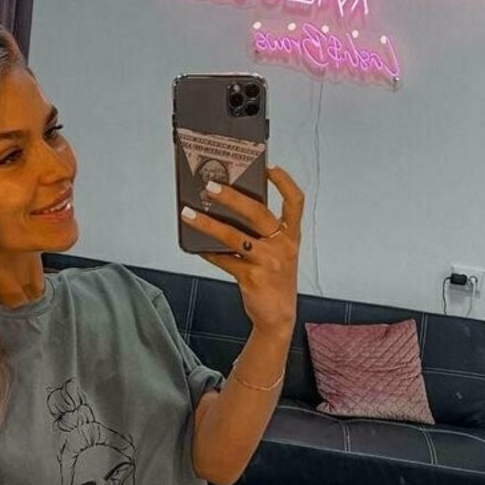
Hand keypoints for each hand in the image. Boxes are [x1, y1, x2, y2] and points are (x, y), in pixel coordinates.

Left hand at [185, 166, 303, 334]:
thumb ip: (263, 233)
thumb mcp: (278, 253)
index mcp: (291, 236)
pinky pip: (224, 259)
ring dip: (208, 224)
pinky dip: (208, 252)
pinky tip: (196, 247)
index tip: (269, 167)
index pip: (295, 202)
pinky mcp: (251, 277)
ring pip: (234, 236)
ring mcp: (268, 262)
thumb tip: (229, 210)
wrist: (278, 317)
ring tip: (189, 213)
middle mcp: (283, 246)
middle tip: (211, 186)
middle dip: (233, 197)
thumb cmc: (275, 280)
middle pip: (258, 213)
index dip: (284, 182)